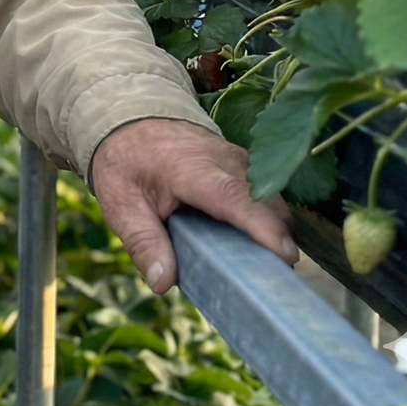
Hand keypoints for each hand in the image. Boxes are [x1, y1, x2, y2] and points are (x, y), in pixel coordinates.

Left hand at [90, 117, 297, 293]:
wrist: (133, 123)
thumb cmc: (127, 164)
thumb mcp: (120, 204)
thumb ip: (143, 242)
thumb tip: (162, 283)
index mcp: (191, 168)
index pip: (234, 196)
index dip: (262, 227)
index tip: (285, 256)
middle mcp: (226, 160)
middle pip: (265, 204)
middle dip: (275, 241)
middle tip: (270, 283)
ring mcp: (242, 162)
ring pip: (273, 203)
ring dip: (273, 234)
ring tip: (259, 270)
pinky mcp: (249, 168)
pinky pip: (268, 199)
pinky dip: (267, 224)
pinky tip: (251, 247)